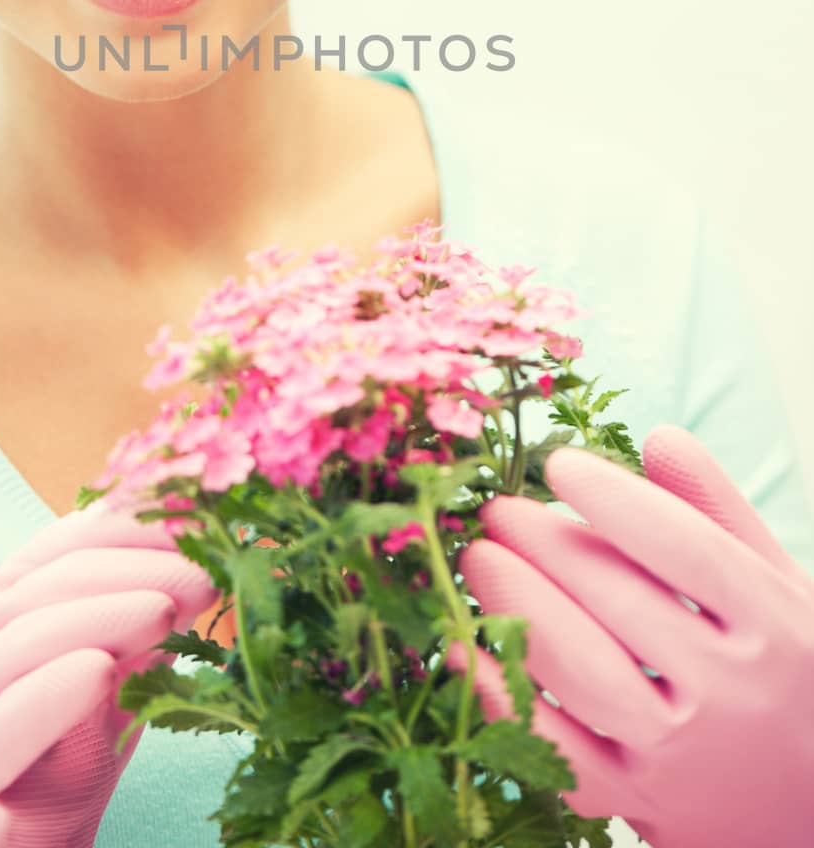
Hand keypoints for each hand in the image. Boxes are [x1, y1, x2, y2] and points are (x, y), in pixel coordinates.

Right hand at [0, 502, 217, 846]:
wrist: (29, 839)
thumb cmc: (76, 737)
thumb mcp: (115, 659)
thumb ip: (144, 603)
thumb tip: (208, 533)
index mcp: (4, 597)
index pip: (68, 542)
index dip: (133, 526)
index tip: (199, 522)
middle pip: (50, 585)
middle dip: (132, 571)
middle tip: (201, 572)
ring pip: (21, 644)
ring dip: (100, 619)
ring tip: (164, 611)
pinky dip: (50, 694)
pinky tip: (99, 672)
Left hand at [457, 426, 813, 847]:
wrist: (813, 806)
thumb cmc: (787, 679)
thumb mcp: (779, 589)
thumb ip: (719, 512)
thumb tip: (659, 437)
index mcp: (774, 627)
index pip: (686, 550)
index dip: (617, 502)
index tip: (559, 465)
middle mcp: (731, 692)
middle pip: (623, 605)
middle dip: (546, 548)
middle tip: (497, 511)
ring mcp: (682, 756)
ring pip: (585, 677)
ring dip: (519, 610)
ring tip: (476, 560)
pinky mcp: (639, 805)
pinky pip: (558, 754)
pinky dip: (504, 700)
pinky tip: (464, 649)